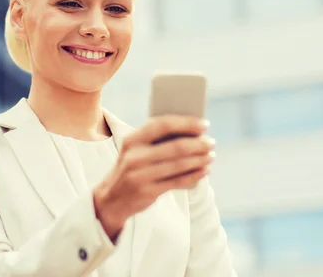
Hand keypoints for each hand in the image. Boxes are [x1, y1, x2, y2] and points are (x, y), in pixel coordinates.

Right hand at [93, 115, 215, 240]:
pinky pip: (178, 182)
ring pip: (179, 165)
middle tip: (211, 142)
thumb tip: (192, 131)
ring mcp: (140, 175)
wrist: (111, 198)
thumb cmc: (132, 168)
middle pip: (174, 147)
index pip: (162, 125)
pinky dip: (194, 176)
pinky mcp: (148, 192)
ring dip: (199, 160)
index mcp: (132, 140)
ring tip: (211, 156)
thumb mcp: (136, 150)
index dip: (186, 123)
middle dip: (197, 144)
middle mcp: (134, 156)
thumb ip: (157, 140)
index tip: (204, 124)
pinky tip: (204, 171)